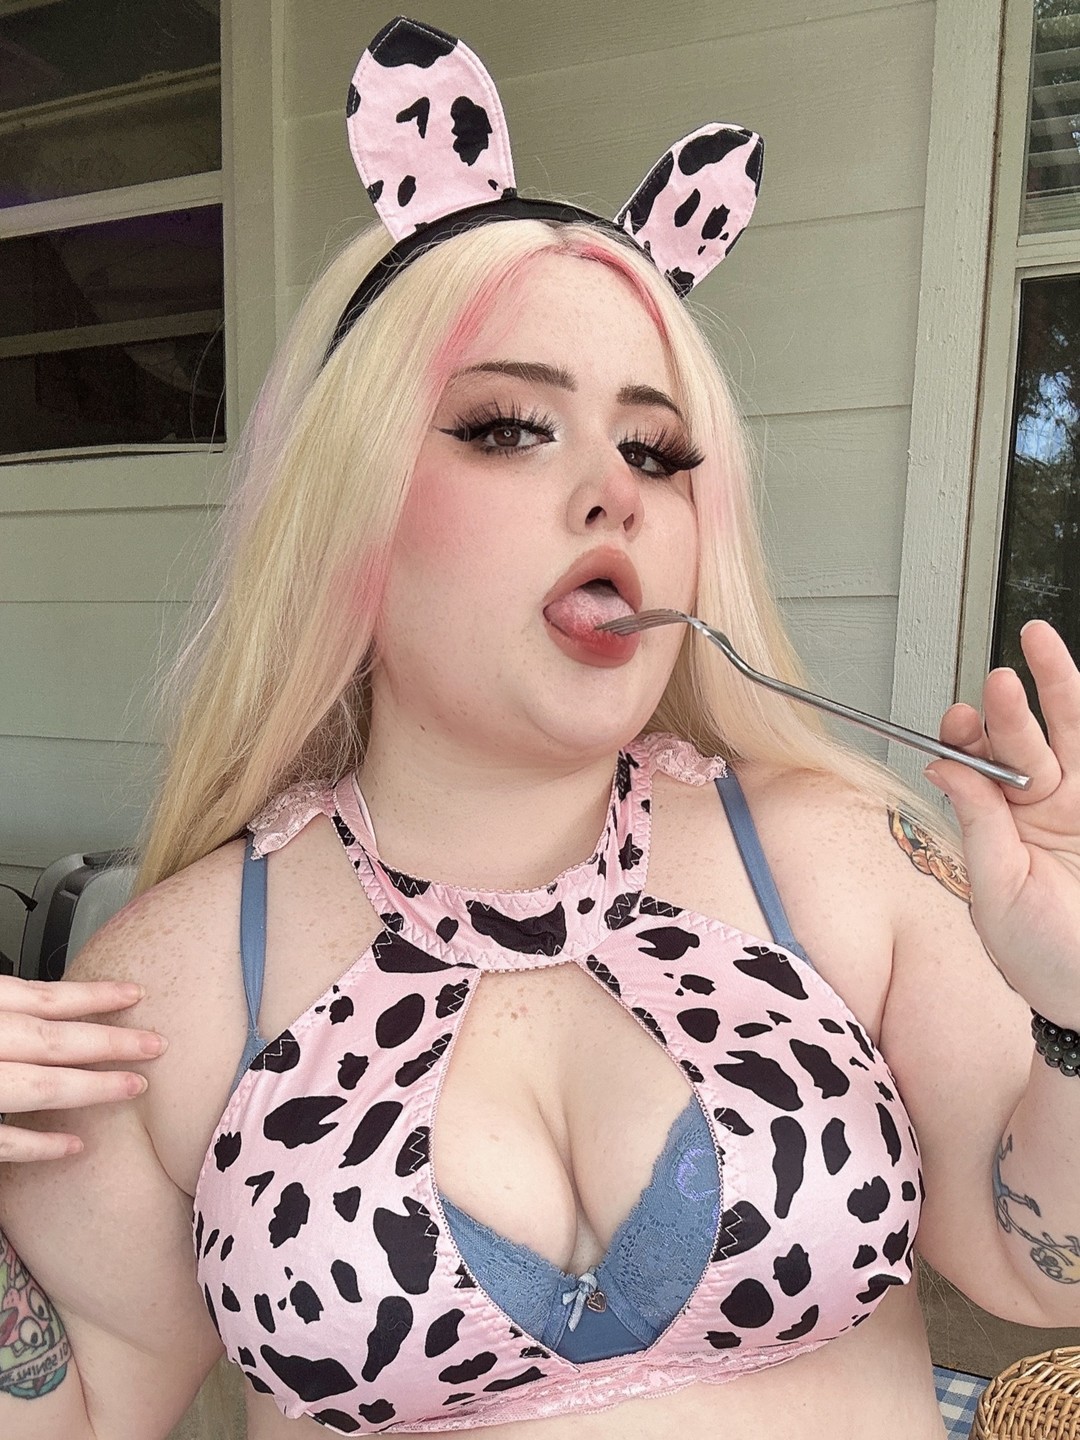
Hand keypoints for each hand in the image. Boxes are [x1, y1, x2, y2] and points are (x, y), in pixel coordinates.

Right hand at [0, 977, 166, 1161]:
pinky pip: (5, 1141)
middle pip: (56, 1041)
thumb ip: (8, 1011)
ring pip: (41, 1087)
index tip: (136, 994)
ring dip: (94, 1087)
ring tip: (136, 1086)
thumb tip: (37, 1008)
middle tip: (158, 1044)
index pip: (46, 998)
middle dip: (113, 1043)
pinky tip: (75, 1145)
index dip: (95, 996)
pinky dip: (41, 1144)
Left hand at [926, 620, 1079, 1021]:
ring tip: (1041, 646)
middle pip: (1025, 738)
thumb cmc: (1041, 957)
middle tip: (999, 680)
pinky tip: (1078, 690)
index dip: (967, 736)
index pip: (978, 763)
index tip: (959, 720)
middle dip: (1010, 705)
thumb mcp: (997, 892)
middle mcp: (1043, 804)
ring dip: (1059, 688)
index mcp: (1002, 821)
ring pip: (1073, 733)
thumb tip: (943, 763)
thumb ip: (978, 825)